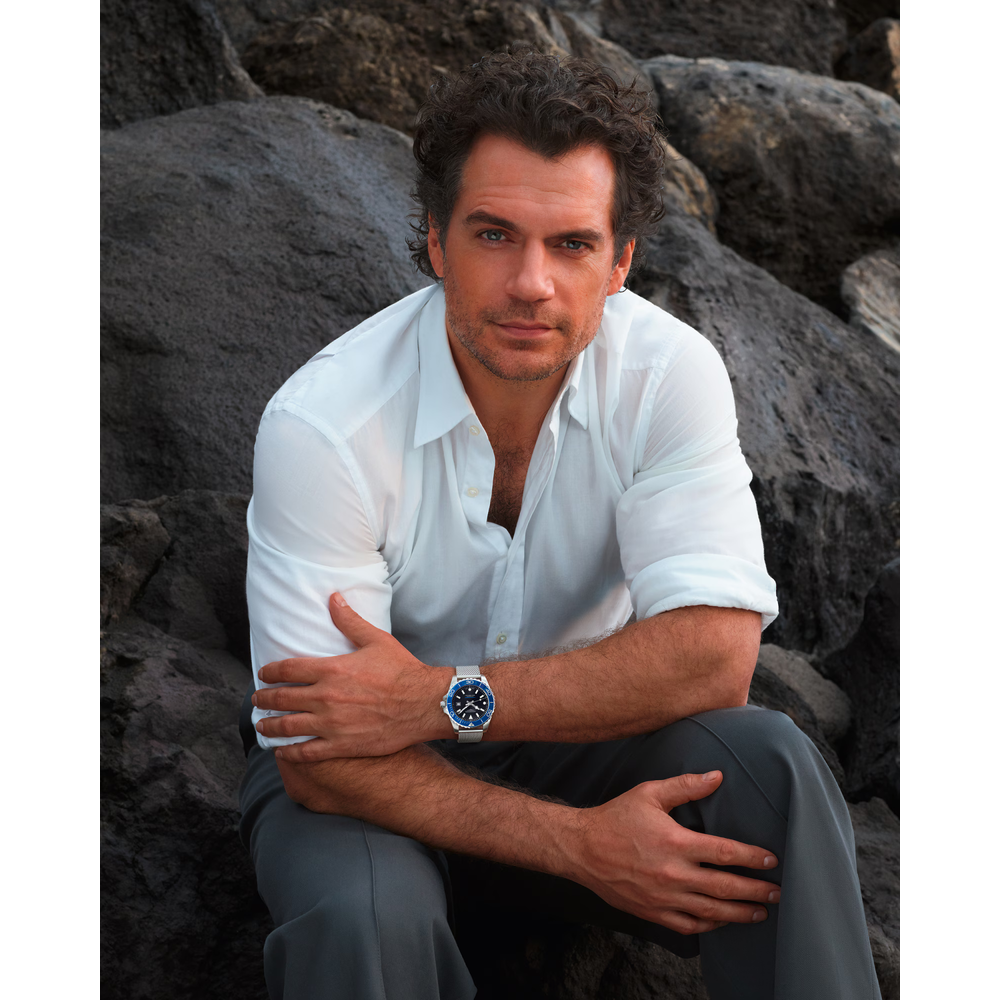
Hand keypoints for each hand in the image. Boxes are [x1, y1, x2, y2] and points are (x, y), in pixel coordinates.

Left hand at [252, 593, 451, 759]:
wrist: (424, 703)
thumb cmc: (402, 670)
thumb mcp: (376, 640)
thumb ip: (349, 621)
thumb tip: (333, 598)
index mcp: (332, 670)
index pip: (288, 670)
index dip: (270, 672)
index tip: (263, 675)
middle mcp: (326, 698)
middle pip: (282, 699)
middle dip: (264, 700)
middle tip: (256, 701)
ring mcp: (332, 724)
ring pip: (289, 727)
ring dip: (270, 726)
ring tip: (262, 725)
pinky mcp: (342, 745)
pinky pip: (308, 752)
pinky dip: (290, 753)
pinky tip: (282, 751)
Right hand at [570, 770, 779, 934]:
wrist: (582, 848)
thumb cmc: (616, 818)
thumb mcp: (649, 793)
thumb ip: (686, 786)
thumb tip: (717, 776)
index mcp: (675, 842)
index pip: (725, 852)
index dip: (752, 857)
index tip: (772, 859)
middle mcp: (673, 874)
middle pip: (726, 887)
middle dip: (756, 891)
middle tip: (778, 893)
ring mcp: (663, 897)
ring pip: (712, 912)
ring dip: (740, 913)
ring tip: (760, 913)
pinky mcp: (652, 912)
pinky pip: (689, 926)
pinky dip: (709, 926)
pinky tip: (721, 921)